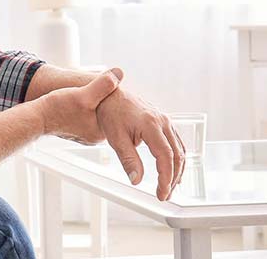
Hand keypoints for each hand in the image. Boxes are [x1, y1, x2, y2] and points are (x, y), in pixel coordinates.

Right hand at [42, 69, 122, 144]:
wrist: (36, 117)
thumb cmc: (57, 108)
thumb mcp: (83, 95)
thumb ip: (102, 85)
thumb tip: (119, 74)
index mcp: (101, 133)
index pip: (118, 116)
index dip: (119, 100)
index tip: (118, 88)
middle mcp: (94, 136)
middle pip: (109, 116)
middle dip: (108, 100)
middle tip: (107, 85)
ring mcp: (84, 133)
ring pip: (98, 114)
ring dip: (97, 102)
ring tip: (95, 89)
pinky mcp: (76, 128)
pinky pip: (88, 115)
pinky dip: (88, 106)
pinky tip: (83, 95)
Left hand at [96, 86, 185, 200]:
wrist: (111, 96)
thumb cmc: (111, 114)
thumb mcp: (115, 138)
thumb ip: (128, 159)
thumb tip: (136, 181)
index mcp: (150, 125)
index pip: (166, 156)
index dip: (166, 177)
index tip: (161, 192)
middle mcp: (162, 122)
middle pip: (177, 155)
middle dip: (173, 178)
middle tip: (164, 195)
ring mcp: (165, 121)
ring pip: (180, 150)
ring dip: (177, 171)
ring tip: (168, 188)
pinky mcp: (164, 122)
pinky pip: (176, 143)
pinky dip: (176, 159)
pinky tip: (171, 171)